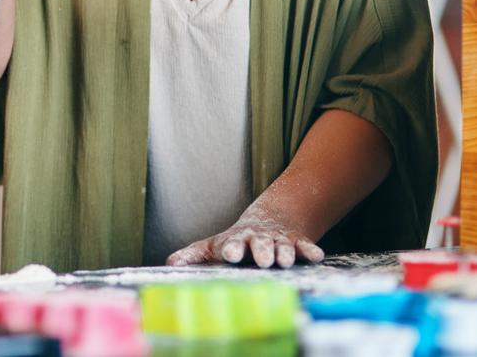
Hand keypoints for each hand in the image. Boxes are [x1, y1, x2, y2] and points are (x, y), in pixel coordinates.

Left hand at [166, 209, 324, 269]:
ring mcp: (278, 240)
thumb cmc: (236, 240)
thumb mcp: (213, 245)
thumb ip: (193, 254)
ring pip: (282, 245)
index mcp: (236, 240)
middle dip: (261, 250)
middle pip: (259, 243)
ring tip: (284, 261)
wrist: (268, 219)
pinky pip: (305, 245)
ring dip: (284, 252)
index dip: (231, 248)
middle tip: (262, 260)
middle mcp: (257, 239)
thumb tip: (168, 263)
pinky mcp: (296, 241)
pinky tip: (315, 256)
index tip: (229, 254)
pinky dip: (309, 250)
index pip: (232, 243)